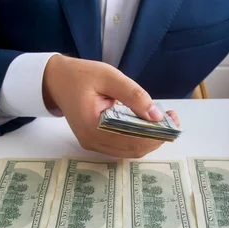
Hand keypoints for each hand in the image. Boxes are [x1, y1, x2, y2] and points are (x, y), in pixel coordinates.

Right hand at [42, 55, 179, 157]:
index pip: (131, 139)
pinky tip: (146, 124)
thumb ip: (133, 95)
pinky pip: (122, 147)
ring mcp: (93, 144)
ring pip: (129, 151)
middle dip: (156, 138)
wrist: (57, 80)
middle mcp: (92, 140)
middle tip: (170, 118)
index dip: (155, 133)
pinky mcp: (95, 142)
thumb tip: (156, 115)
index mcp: (93, 125)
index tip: (171, 119)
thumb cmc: (81, 75)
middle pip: (133, 149)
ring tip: (162, 120)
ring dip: (148, 140)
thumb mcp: (109, 76)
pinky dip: (137, 139)